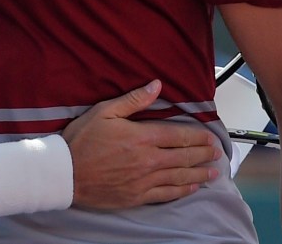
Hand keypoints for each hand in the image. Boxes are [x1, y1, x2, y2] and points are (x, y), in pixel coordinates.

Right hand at [61, 80, 220, 208]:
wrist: (65, 173)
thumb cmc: (82, 140)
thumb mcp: (104, 111)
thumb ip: (133, 100)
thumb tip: (156, 85)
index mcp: (141, 137)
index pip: (178, 136)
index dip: (197, 137)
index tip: (210, 137)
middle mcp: (148, 160)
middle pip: (183, 157)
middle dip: (203, 154)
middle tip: (216, 152)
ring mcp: (144, 180)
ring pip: (179, 177)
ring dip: (199, 173)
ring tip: (213, 172)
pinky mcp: (138, 196)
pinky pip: (167, 194)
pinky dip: (182, 191)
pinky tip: (192, 188)